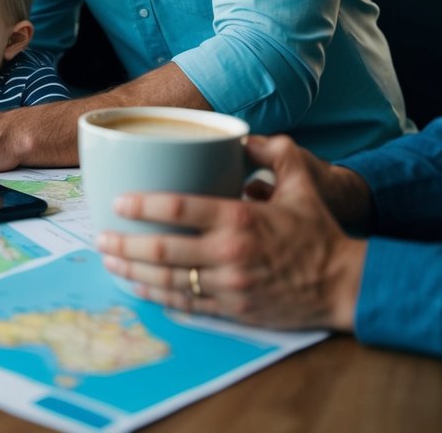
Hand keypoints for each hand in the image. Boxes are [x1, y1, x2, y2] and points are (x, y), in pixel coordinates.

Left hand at [96, 134, 366, 330]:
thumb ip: (273, 152)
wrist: (345, 284)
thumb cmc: (318, 231)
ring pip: (168, 281)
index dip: (143, 206)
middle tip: (101, 237)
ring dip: (133, 272)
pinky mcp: (234, 309)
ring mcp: (230, 285)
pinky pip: (187, 304)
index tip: (119, 202)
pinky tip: (138, 286)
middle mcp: (230, 254)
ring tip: (110, 260)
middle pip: (163, 250)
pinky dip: (157, 296)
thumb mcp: (301, 182)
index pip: (179, 208)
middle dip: (125, 244)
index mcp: (240, 219)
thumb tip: (243, 135)